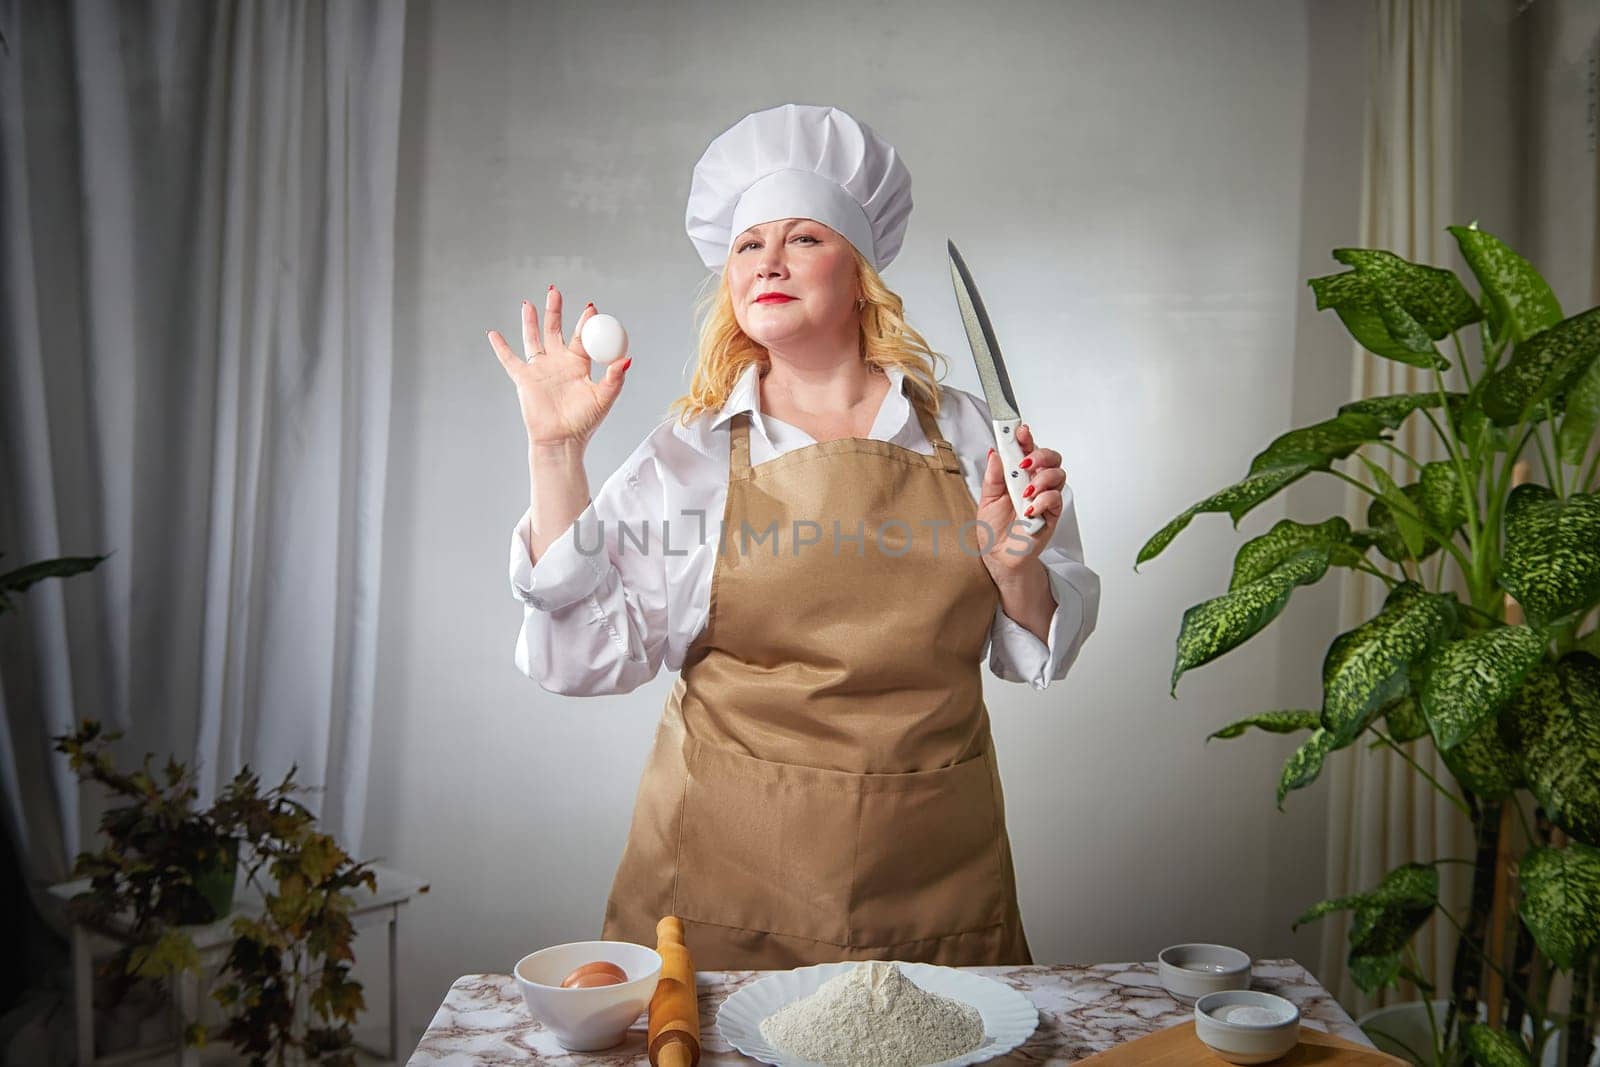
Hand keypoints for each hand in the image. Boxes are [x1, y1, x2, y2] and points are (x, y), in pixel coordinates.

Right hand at [488, 285, 630, 447]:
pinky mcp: (524, 379)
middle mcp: (559, 363)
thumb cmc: (585, 422)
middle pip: (555, 330)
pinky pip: (509, 360)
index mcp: (579, 365)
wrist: (562, 440)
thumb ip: (614, 378)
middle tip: (554, 291)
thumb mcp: (604, 398)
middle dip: (555, 310)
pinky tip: (493, 334)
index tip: (591, 307)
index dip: (586, 321)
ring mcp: (541, 370)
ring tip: (529, 303)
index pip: (582, 336)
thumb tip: (626, 359)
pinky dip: (500, 347)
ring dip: (530, 321)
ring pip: (533, 338)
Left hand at [976, 422, 1065, 582]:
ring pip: (1057, 474)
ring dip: (1041, 479)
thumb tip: (996, 453)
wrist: (999, 555)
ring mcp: (1045, 496)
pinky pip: (1056, 498)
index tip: (1019, 431)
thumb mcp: (987, 498)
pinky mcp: (1052, 513)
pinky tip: (1029, 509)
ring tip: (1025, 493)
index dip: (1025, 437)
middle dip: (1039, 454)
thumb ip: (993, 476)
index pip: (1027, 449)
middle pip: (1050, 457)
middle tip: (1025, 463)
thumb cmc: (994, 527)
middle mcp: (1035, 482)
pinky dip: (1042, 500)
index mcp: (1019, 474)